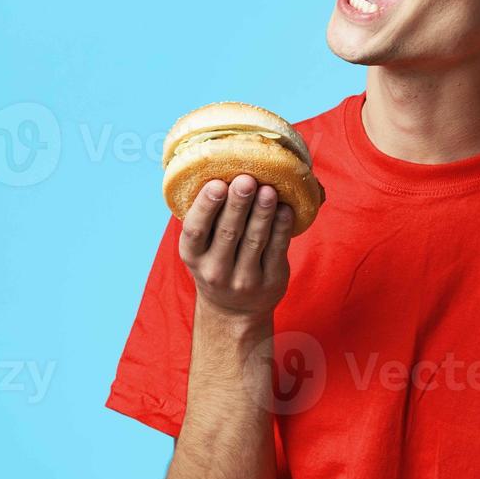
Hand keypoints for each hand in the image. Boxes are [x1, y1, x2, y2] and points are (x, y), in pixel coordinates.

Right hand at [178, 173, 293, 321]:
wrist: (234, 310)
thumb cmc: (217, 261)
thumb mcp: (202, 247)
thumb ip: (210, 216)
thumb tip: (223, 168)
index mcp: (193, 255)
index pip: (196, 231)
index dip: (206, 207)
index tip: (217, 183)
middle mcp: (215, 270)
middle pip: (228, 233)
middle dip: (238, 204)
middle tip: (246, 179)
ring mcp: (244, 279)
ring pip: (255, 240)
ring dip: (263, 213)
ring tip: (269, 189)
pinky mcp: (271, 282)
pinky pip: (277, 250)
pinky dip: (282, 228)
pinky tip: (286, 208)